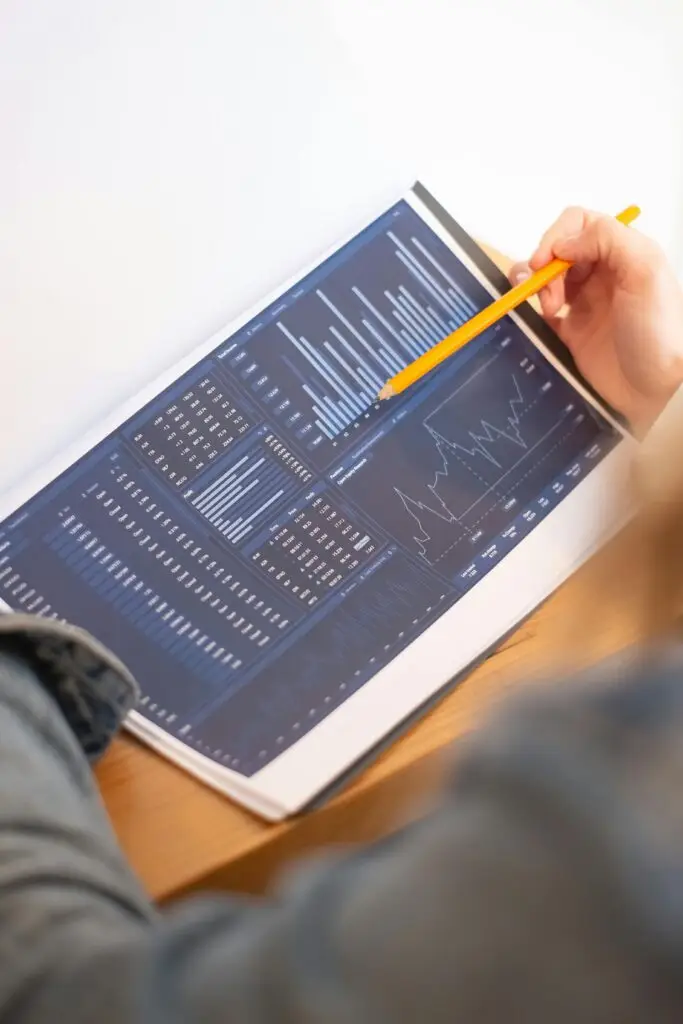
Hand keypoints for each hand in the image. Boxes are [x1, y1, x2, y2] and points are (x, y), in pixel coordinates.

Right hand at [509, 208, 682, 431]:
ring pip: (545, 278)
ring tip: (547, 309)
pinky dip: (531, 310)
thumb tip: (562, 243)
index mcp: (622, 252)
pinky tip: (542, 318)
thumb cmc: (658, 329)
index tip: (546, 261)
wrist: (658, 388)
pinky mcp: (571, 333)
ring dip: (536, 285)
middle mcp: (602, 273)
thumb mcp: (645, 270)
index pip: (578, 224)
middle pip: (557, 250)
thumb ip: (607, 239)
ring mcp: (585, 303)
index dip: (557, 236)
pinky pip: (541, 313)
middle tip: (547, 291)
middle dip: (544, 265)